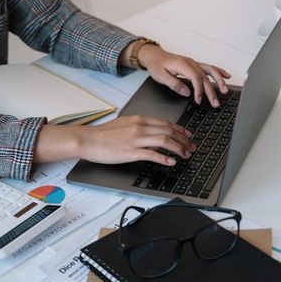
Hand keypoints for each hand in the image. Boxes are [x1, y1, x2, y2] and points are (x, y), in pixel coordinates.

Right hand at [34, 115, 196, 165]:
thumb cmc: (104, 134)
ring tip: (186, 154)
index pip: (166, 123)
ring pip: (164, 141)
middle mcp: (140, 127)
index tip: (188, 135)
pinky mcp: (131, 152)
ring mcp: (136, 139)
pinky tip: (171, 162)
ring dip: (178, 148)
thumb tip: (154, 131)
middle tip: (192, 147)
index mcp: (140, 119)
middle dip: (184, 140)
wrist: (88, 139)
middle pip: (169, 131)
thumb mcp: (125, 123)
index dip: (181, 130)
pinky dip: (165, 158)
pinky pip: (152, 154)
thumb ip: (141, 126)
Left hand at [138, 45, 230, 107]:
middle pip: (205, 77)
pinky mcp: (195, 65)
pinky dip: (219, 71)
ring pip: (210, 71)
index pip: (196, 78)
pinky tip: (226, 76)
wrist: (154, 55)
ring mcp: (194, 63)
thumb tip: (187, 92)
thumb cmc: (156, 64)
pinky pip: (209, 68)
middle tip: (215, 103)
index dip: (199, 90)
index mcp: (183, 65)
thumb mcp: (161, 76)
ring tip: (225, 91)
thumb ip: (174, 84)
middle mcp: (191, 63)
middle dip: (211, 91)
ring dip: (219, 81)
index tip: (199, 100)